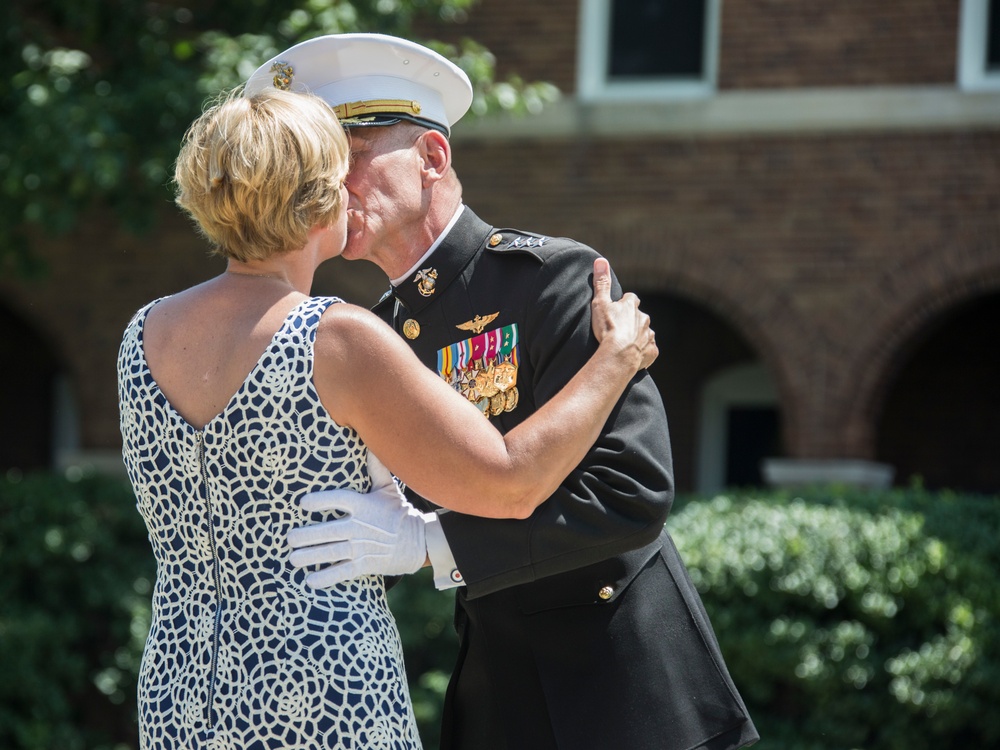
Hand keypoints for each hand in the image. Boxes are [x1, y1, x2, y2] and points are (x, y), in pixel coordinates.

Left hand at [287, 453, 432, 587]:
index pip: (340, 500)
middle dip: (308, 535)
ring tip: (293, 557)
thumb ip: (376, 468)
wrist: (418, 541)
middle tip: (290, 537)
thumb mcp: (388, 488)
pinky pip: (343, 572)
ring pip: (332, 553)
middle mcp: (360, 527)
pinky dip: (327, 577)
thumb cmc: (398, 512)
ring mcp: (362, 547)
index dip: (321, 501)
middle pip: (330, 531)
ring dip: (311, 555)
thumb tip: (371, 444)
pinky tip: (310, 579)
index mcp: (363, 505)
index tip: (303, 503)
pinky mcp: (365, 565)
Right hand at [590, 257, 657, 370]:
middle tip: (620, 328)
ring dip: (638, 336)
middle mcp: (644, 318)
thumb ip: (601, 283)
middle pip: (639, 316)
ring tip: (626, 344)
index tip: (617, 308)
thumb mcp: (600, 303)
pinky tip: (634, 356)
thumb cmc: (608, 328)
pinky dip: (643, 352)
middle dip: (632, 320)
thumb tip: (600, 260)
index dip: (624, 303)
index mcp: (632, 306)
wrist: (619, 355)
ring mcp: (649, 335)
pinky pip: (649, 350)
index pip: (630, 299)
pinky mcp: (652, 351)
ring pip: (645, 332)